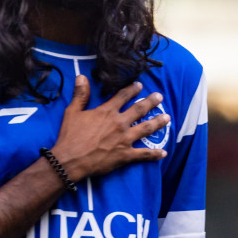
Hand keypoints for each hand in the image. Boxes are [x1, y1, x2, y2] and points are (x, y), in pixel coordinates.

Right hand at [51, 77, 168, 180]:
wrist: (70, 160)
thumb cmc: (70, 136)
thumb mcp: (72, 112)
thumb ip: (80, 95)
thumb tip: (82, 77)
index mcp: (107, 112)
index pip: (123, 97)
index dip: (132, 90)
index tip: (140, 85)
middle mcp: (120, 123)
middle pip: (140, 110)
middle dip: (151, 102)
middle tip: (160, 97)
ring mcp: (125, 139)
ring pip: (147, 128)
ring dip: (159, 122)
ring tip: (168, 117)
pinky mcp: (126, 155)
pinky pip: (144, 154)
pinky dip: (155, 154)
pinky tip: (164, 152)